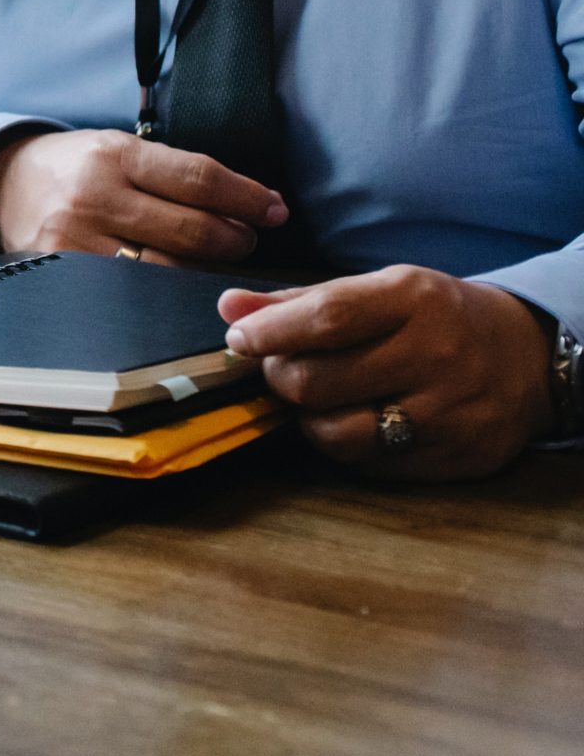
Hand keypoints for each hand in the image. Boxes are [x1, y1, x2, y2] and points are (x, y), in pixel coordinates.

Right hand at [0, 129, 288, 263]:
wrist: (3, 186)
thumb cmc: (77, 166)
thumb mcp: (120, 147)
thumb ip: (175, 172)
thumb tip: (249, 202)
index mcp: (115, 155)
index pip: (200, 179)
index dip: (248, 198)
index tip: (274, 210)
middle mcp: (95, 197)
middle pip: (192, 230)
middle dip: (235, 238)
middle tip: (245, 238)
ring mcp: (77, 240)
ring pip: (168, 268)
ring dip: (205, 268)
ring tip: (214, 259)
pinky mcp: (65, 273)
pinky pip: (133, 290)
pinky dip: (165, 287)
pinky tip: (179, 282)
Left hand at [222, 267, 555, 479]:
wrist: (526, 356)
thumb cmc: (434, 318)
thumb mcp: (379, 291)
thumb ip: (301, 301)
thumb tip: (230, 306)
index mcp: (414, 300)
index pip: (326, 319)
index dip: (268, 333)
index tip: (239, 339)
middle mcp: (436, 355)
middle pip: (316, 382)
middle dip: (280, 377)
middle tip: (283, 369)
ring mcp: (449, 412)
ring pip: (335, 434)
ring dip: (308, 418)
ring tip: (320, 398)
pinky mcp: (455, 457)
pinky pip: (369, 464)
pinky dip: (348, 445)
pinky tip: (360, 420)